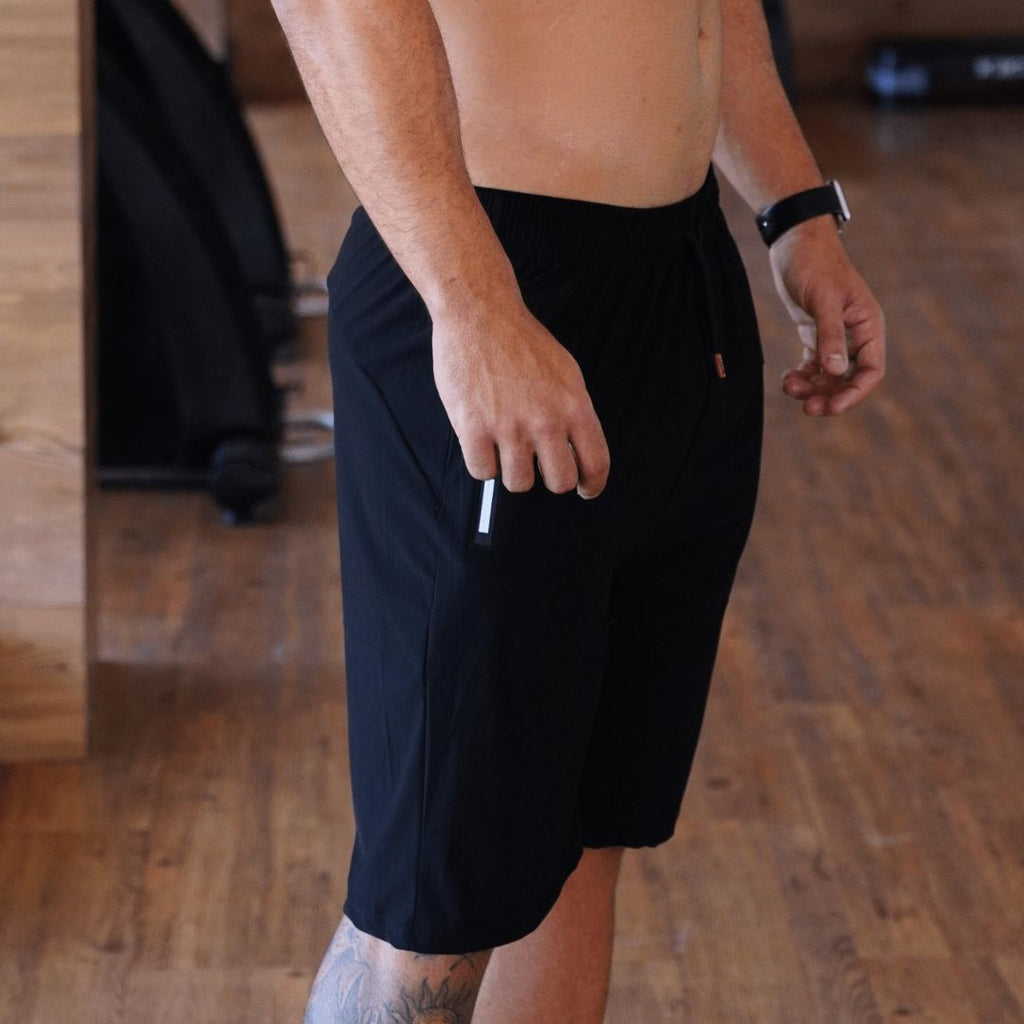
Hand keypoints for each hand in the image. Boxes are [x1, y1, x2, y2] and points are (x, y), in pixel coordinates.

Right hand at [431, 290, 610, 497]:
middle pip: (558, 482)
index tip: (584, 489)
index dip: (591, 484)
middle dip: (549, 479)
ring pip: (519, 482)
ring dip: (512, 471)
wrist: (480, 314)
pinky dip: (482, 463)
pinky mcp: (473, 428)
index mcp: (574, 406)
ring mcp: (508, 427)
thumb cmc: (521, 341)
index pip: (595, 463)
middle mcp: (545, 421)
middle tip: (538, 466)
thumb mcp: (566, 372)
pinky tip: (482, 444)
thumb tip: (576, 450)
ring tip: (505, 447)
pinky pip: (482, 472)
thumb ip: (572, 412)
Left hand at [769, 218, 886, 415]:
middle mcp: (856, 332)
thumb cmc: (813, 263)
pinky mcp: (815, 331)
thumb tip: (837, 371)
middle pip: (849, 377)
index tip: (831, 408)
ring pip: (829, 373)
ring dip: (813, 386)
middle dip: (829, 394)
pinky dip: (803, 375)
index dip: (854, 393)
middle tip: (807, 408)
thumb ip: (830, 336)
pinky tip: (788, 379)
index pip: (871, 370)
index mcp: (868, 324)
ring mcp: (835, 333)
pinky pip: (813, 363)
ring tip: (789, 388)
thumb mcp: (822, 300)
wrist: (793, 239)